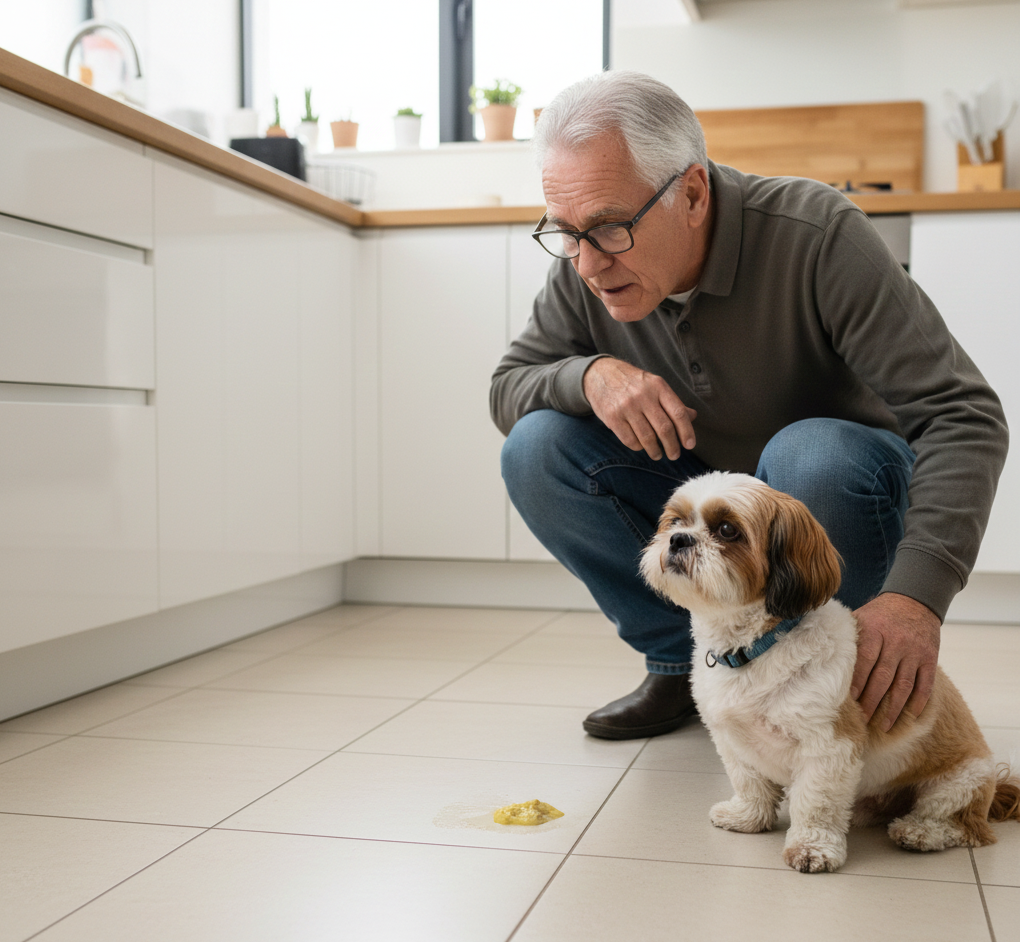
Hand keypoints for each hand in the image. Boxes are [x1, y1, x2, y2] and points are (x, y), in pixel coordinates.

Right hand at [583, 357, 696, 460]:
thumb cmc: (633, 382)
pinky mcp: (612, 417)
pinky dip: (638, 447)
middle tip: (674, 455)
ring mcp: (626, 407)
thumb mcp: (654, 385)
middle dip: (672, 446)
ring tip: (657, 454)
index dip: (686, 432)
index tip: (690, 445)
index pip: (678, 413)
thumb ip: (672, 402)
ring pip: (647, 438)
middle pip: (664, 428)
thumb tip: (692, 416)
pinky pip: (630, 440)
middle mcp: (643, 396)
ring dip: (655, 451)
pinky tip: (641, 446)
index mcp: (658, 386)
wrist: (600, 374)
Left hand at [850, 593, 940, 730]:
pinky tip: (910, 715)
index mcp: (874, 631)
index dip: (857, 681)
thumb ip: (848, 637)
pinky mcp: (930, 658)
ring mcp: (914, 651)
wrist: (915, 599)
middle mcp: (896, 642)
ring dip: (894, 708)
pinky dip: (918, 701)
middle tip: (862, 720)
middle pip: (883, 677)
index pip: (865, 660)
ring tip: (884, 726)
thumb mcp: (862, 616)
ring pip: (904, 685)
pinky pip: (925, 684)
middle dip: (872, 701)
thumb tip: (824, 659)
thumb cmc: (880, 613)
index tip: (849, 700)